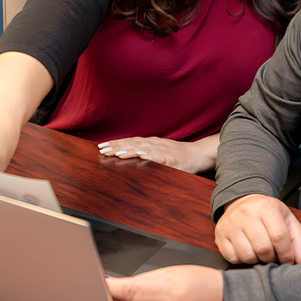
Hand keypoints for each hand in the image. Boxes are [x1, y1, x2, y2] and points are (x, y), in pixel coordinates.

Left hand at [97, 134, 218, 174]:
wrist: (199, 155)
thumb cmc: (179, 157)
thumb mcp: (160, 155)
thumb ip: (147, 156)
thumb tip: (129, 159)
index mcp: (151, 144)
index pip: (130, 141)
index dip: (116, 143)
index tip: (101, 146)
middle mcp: (155, 144)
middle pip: (133, 143)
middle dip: (117, 146)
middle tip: (102, 150)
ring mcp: (163, 150)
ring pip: (143, 148)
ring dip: (129, 150)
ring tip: (116, 153)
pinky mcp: (172, 158)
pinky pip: (159, 156)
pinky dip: (149, 154)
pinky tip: (141, 155)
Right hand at [215, 194, 300, 264]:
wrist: (242, 201)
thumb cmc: (266, 213)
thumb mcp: (286, 220)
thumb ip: (299, 240)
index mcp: (266, 207)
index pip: (279, 237)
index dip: (286, 254)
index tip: (288, 260)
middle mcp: (246, 214)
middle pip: (263, 249)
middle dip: (272, 258)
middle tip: (273, 255)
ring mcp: (231, 224)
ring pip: (247, 256)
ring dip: (257, 260)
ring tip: (260, 251)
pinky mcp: (220, 235)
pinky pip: (233, 258)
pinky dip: (242, 259)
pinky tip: (247, 249)